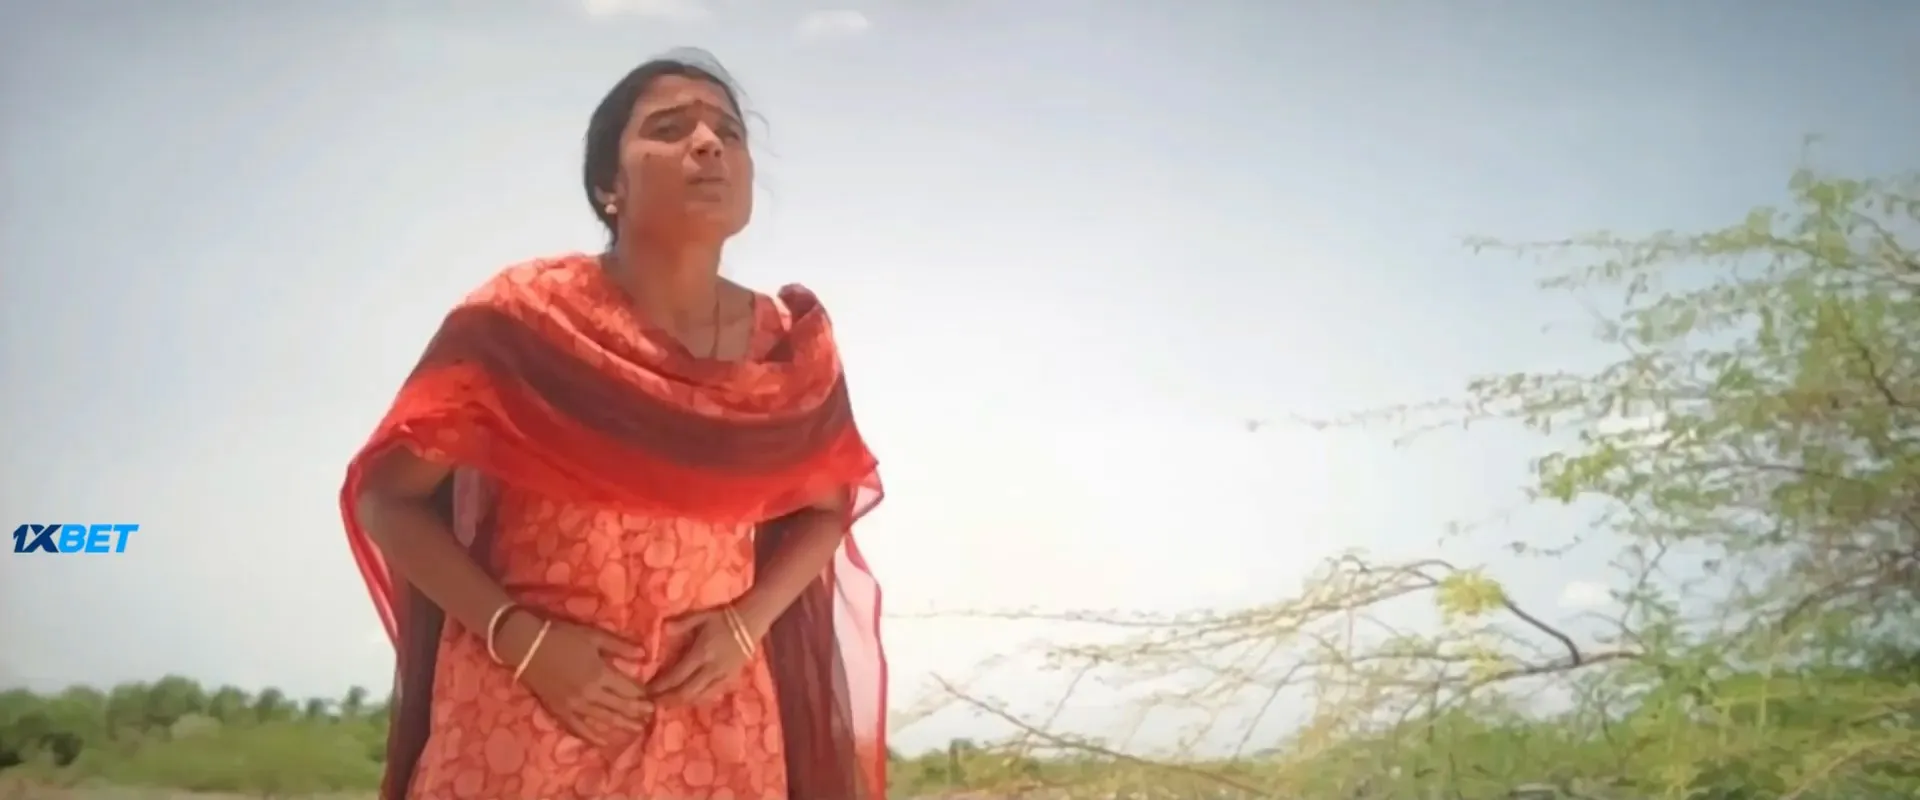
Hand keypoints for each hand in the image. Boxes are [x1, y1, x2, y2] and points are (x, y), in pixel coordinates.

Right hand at [498, 612, 652, 745]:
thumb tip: (645, 655)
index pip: (629, 690)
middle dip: (637, 713)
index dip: (643, 695)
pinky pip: (580, 729)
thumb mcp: (594, 636)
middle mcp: (590, 694)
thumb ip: (620, 647)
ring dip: (622, 727)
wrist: (526, 645)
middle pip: (620, 708)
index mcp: (600, 674)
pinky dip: (595, 737)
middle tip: (651, 717)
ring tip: (637, 730)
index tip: (653, 698)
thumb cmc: (562, 636)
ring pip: (604, 722)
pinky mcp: (560, 712)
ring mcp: (574, 706)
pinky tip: (606, 742)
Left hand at [645, 606, 762, 705]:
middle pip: (687, 692)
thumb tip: (662, 630)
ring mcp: (723, 676)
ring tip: (667, 703)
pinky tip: (688, 699)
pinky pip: (711, 695)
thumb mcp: (700, 616)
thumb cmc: (723, 617)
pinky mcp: (731, 679)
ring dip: (682, 703)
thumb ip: (681, 624)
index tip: (648, 690)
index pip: (677, 676)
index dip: (661, 686)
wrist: (751, 621)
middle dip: (668, 700)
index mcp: (702, 653)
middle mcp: (712, 669)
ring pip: (699, 698)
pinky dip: (697, 700)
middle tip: (653, 702)